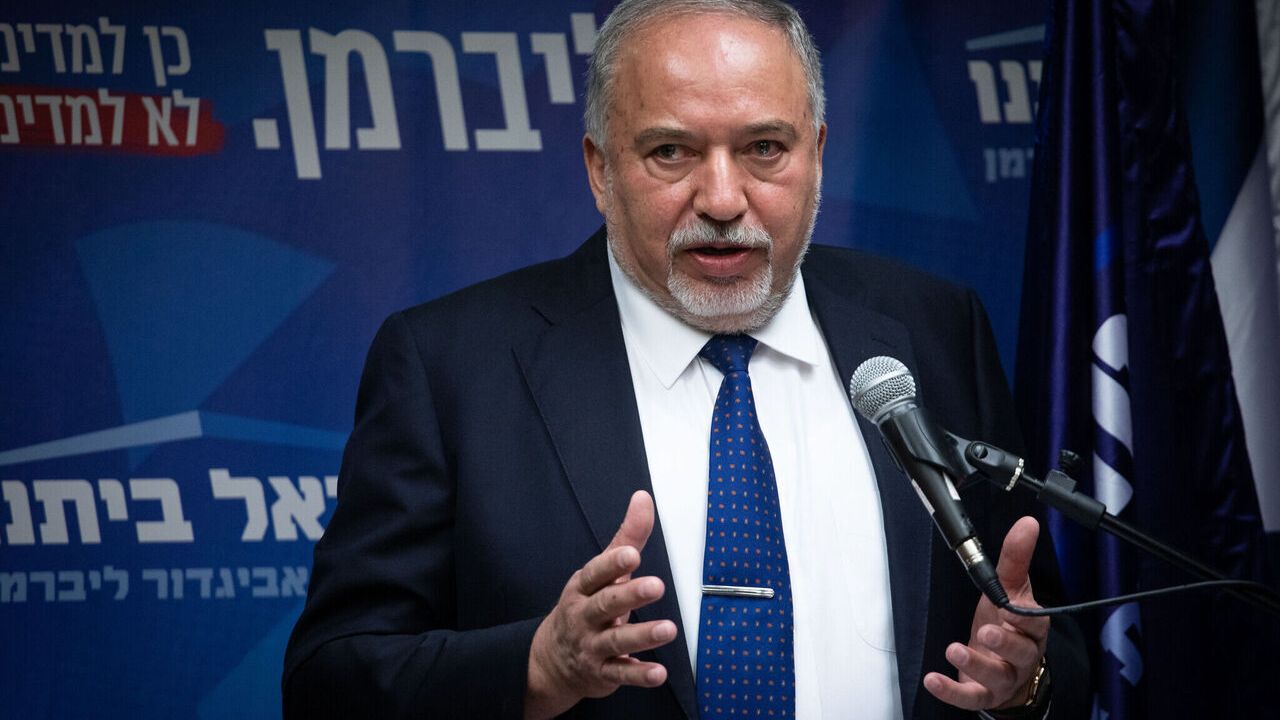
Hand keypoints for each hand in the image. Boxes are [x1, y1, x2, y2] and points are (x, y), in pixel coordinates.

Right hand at [524, 491, 676, 718]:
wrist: (551, 660)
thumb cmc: (584, 607)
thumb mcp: (601, 572)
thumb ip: (627, 537)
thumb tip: (643, 498)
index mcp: (584, 588)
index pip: (596, 573)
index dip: (613, 563)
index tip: (632, 554)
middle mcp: (585, 616)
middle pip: (606, 604)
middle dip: (630, 594)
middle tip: (656, 586)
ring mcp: (592, 646)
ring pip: (616, 641)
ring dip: (642, 636)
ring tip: (667, 630)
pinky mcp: (602, 673)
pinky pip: (620, 674)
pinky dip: (638, 674)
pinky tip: (658, 673)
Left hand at [924, 516, 1049, 711]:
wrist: (1009, 673)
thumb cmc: (1008, 626)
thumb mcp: (1011, 590)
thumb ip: (1016, 558)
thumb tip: (1027, 522)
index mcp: (1030, 629)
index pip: (1035, 623)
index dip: (1024, 616)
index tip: (1009, 606)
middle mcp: (1021, 656)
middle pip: (1019, 651)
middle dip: (1004, 641)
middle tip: (988, 630)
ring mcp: (1003, 678)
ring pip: (995, 675)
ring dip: (975, 664)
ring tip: (955, 650)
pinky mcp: (983, 694)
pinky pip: (969, 697)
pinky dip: (950, 691)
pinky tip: (932, 679)